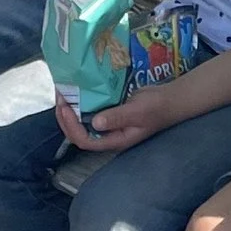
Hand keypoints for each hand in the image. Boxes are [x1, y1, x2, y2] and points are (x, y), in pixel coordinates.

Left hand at [57, 85, 177, 151]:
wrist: (170, 99)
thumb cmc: (157, 108)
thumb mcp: (138, 112)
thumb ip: (117, 117)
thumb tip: (96, 123)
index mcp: (114, 140)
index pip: (85, 141)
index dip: (72, 127)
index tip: (67, 108)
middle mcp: (107, 134)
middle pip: (78, 133)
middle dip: (65, 118)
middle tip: (60, 98)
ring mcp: (107, 123)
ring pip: (81, 122)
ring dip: (69, 109)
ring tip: (63, 92)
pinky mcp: (108, 112)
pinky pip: (88, 110)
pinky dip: (80, 102)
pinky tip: (75, 89)